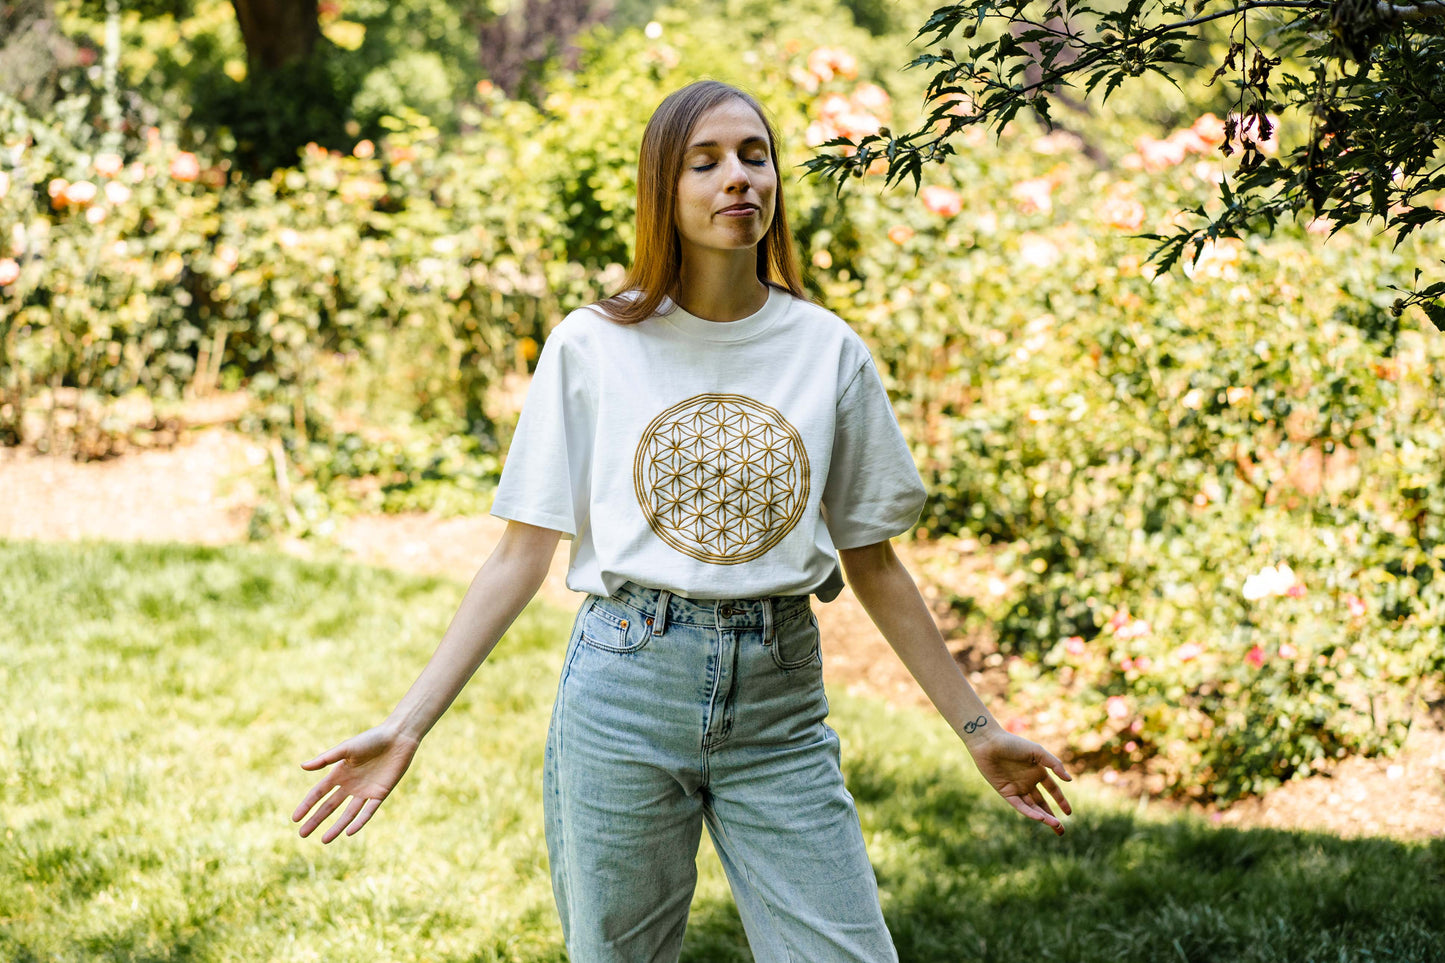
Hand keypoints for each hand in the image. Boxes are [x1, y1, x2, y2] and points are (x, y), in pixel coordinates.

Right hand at [292, 725, 419, 842]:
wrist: (398, 738)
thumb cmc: (372, 739)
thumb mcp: (346, 748)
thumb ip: (326, 759)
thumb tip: (302, 766)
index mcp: (340, 773)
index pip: (319, 793)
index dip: (307, 805)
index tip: (294, 819)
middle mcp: (350, 785)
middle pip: (330, 806)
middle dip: (316, 820)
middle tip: (302, 834)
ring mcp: (365, 791)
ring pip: (348, 813)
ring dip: (337, 827)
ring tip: (324, 840)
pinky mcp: (380, 794)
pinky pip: (368, 812)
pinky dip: (359, 822)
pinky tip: (349, 832)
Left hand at [966, 729, 1072, 835]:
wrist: (989, 743)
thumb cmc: (1013, 744)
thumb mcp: (1037, 752)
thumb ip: (1054, 764)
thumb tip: (1069, 780)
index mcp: (1037, 771)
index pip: (1052, 789)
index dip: (1060, 801)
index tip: (1069, 813)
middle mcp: (1027, 782)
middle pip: (1042, 803)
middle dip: (1051, 817)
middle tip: (1061, 830)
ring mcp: (1017, 788)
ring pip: (1032, 807)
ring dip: (1043, 817)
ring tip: (1055, 825)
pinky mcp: (1006, 792)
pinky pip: (1020, 805)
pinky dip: (1030, 812)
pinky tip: (1040, 818)